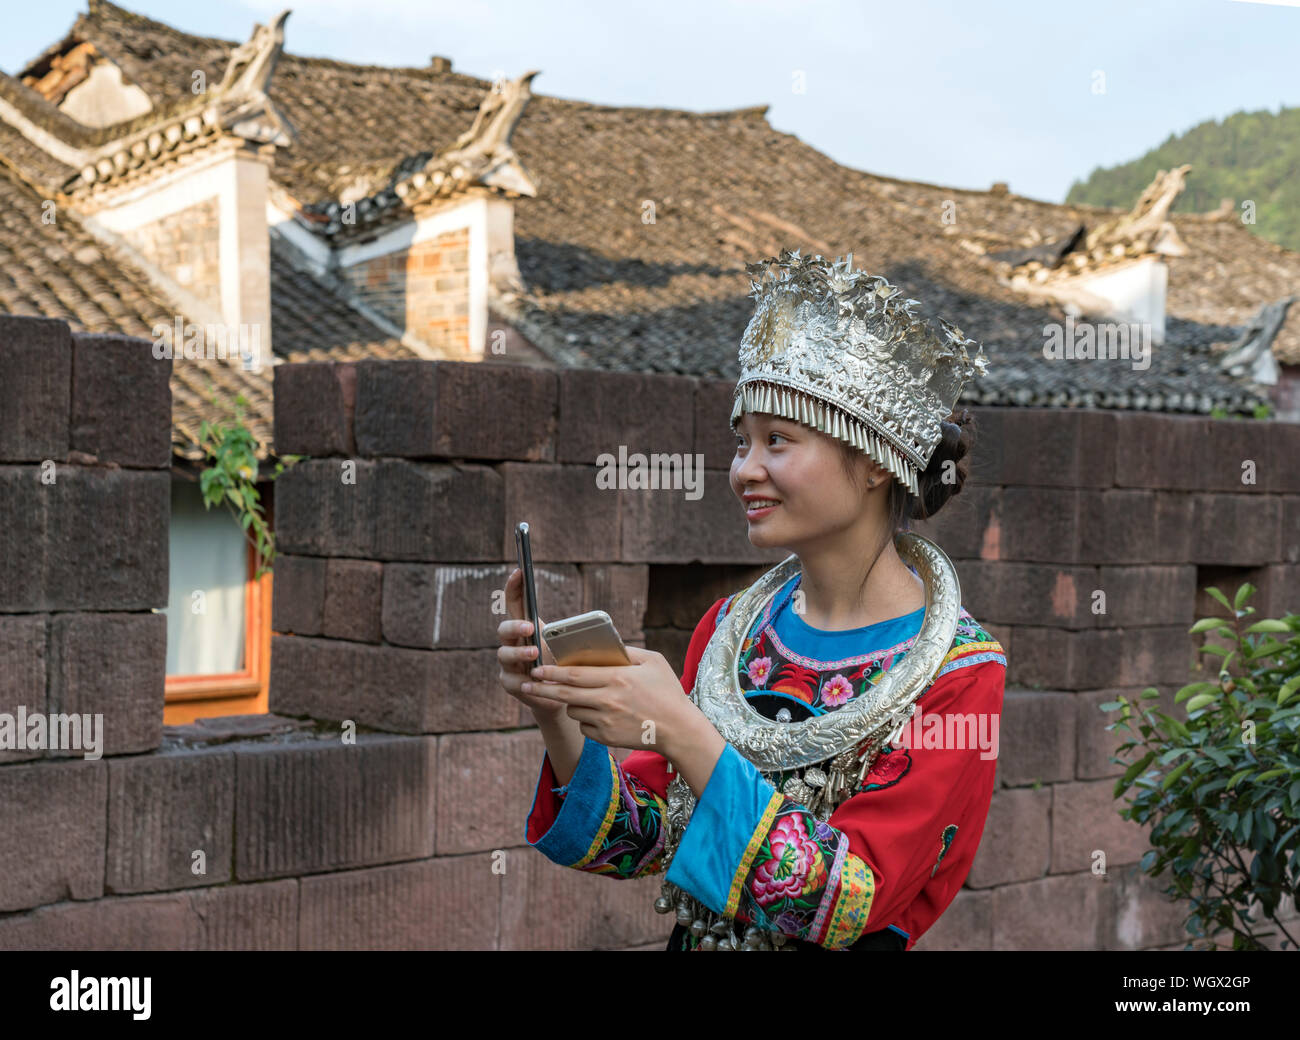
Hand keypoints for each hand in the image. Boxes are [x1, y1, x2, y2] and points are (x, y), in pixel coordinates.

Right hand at [496, 567, 565, 719]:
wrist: (562, 697)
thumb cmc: (567, 665)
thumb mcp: (572, 648)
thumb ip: (576, 636)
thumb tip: (602, 626)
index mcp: (526, 628)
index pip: (515, 603)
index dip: (514, 587)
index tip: (519, 571)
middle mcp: (512, 642)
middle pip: (504, 628)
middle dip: (515, 624)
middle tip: (531, 625)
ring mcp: (508, 663)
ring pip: (504, 653)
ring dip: (519, 652)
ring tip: (534, 653)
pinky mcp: (509, 683)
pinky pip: (511, 680)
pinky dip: (524, 680)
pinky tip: (533, 682)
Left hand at [522, 645, 692, 752]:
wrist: (679, 730)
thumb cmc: (668, 692)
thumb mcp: (654, 661)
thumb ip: (628, 652)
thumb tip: (606, 645)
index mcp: (617, 678)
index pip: (574, 674)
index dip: (552, 671)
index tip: (537, 669)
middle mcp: (608, 700)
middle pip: (564, 694)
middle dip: (542, 688)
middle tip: (527, 684)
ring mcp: (606, 721)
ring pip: (573, 710)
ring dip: (570, 702)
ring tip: (579, 697)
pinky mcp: (607, 738)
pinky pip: (584, 726)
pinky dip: (586, 719)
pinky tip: (599, 713)